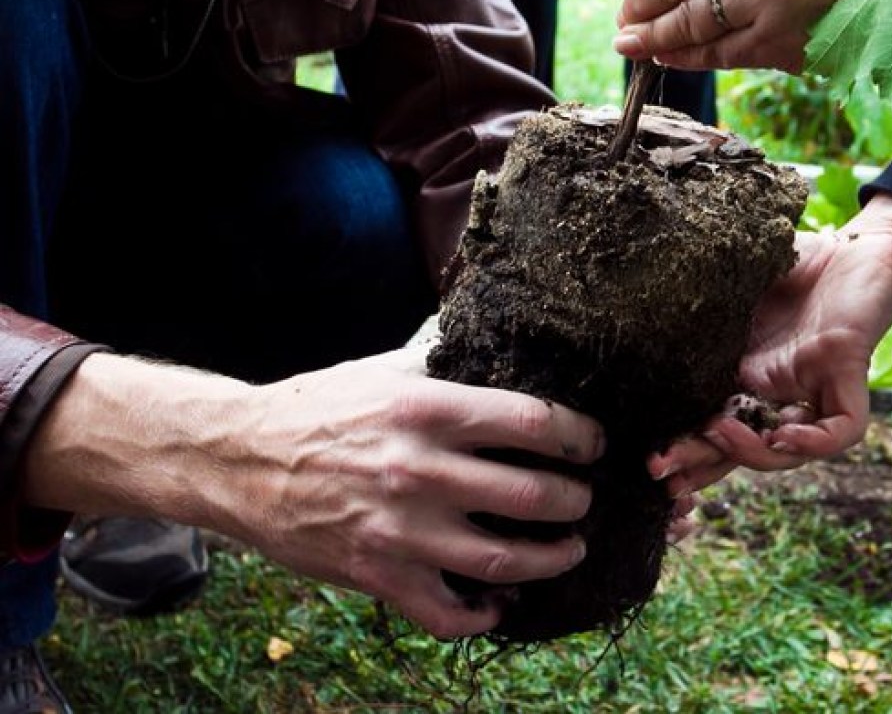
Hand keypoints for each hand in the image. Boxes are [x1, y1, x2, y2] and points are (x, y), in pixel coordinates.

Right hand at [31, 347, 604, 639]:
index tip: (593, 444)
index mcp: (428, 409)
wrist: (239, 458)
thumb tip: (496, 335)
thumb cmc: (319, 408)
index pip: (533, 422)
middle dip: (576, 501)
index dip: (579, 436)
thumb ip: (444, 359)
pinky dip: (483, 615)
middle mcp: (420, 470)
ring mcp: (399, 529)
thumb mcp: (384, 369)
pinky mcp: (377, 575)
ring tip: (570, 549)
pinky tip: (500, 604)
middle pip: (533, 495)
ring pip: (503, 559)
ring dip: (551, 560)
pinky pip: (446, 612)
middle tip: (585, 500)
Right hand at [649, 196, 891, 496]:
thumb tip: (643, 310)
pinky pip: (840, 429)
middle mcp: (776, 391)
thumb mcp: (737, 283)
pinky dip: (814, 442)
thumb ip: (704, 306)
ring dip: (750, 454)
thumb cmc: (798, 260)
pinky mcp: (848, 372)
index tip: (647, 456)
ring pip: (786, 451)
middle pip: (738, 447)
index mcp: (744, 372)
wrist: (860, 243)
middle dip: (699, 466)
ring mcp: (812, 386)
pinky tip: (785, 434)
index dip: (681, 445)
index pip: (708, 422)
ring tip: (718, 433)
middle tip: (662, 471)